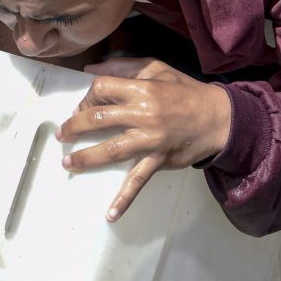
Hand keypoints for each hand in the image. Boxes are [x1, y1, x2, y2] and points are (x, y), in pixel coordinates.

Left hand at [57, 58, 230, 221]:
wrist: (218, 118)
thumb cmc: (185, 91)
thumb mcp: (157, 69)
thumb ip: (124, 66)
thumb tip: (91, 68)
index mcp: (142, 89)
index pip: (102, 89)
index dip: (87, 96)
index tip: (82, 105)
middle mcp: (144, 114)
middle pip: (99, 119)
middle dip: (75, 126)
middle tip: (63, 133)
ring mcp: (150, 139)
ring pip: (111, 150)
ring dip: (86, 158)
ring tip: (68, 163)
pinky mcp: (159, 159)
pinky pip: (139, 180)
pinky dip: (125, 198)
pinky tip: (111, 214)